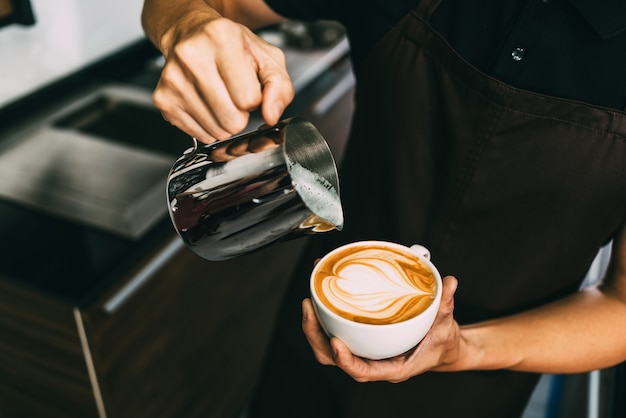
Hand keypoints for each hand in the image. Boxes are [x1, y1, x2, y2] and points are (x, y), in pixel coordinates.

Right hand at [153, 16, 293, 142]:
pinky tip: (206, 104)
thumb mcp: (267, 57)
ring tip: (220, 97)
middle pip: (232, 119)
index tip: (248, 85)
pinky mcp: (163, 100)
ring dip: (225, 122)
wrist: (190, 34)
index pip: (249, 98)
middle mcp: (191, 56)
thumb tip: (271, 116)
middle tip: (234, 95)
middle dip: (241, 114)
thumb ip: (279, 87)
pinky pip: (199, 135)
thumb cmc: (231, 46)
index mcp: (221, 38)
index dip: (255, 98)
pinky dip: (208, 126)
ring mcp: (173, 80)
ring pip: (216, 131)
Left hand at [302, 276, 461, 382]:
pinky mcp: (359, 339)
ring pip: (328, 348)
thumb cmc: (441, 342)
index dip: (345, 360)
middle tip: (309, 306)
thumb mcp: (446, 325)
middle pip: (334, 358)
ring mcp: (363, 351)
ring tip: (308, 300)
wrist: (442, 347)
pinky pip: (335, 333)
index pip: (362, 371)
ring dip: (314, 327)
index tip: (335, 342)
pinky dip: (324, 319)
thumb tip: (449, 283)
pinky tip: (319, 297)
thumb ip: (445, 304)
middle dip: (316, 335)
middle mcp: (372, 362)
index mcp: (392, 367)